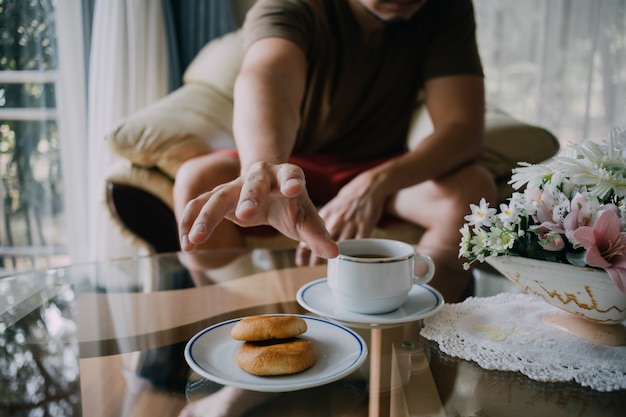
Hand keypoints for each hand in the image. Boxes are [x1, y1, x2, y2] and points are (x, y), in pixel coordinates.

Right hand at [179, 161, 338, 259]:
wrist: (267, 181)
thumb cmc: (290, 202)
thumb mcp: (307, 216)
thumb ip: (317, 234)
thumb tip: (334, 254)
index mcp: (287, 176)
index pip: (292, 175)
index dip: (293, 181)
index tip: (295, 189)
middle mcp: (259, 176)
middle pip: (252, 184)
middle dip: (248, 198)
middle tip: (245, 215)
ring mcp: (235, 185)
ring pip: (217, 196)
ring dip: (204, 218)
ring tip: (195, 240)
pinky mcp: (217, 195)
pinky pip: (198, 205)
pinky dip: (189, 222)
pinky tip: (185, 243)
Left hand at [296, 169, 387, 265]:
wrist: (368, 186)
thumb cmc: (348, 200)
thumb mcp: (333, 208)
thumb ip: (323, 225)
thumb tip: (309, 242)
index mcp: (326, 214)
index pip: (311, 234)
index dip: (304, 250)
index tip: (300, 262)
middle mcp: (336, 218)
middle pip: (323, 242)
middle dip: (316, 257)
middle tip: (311, 268)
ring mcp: (351, 222)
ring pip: (340, 245)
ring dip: (335, 258)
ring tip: (332, 270)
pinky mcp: (365, 224)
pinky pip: (359, 243)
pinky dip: (355, 253)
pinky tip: (352, 263)